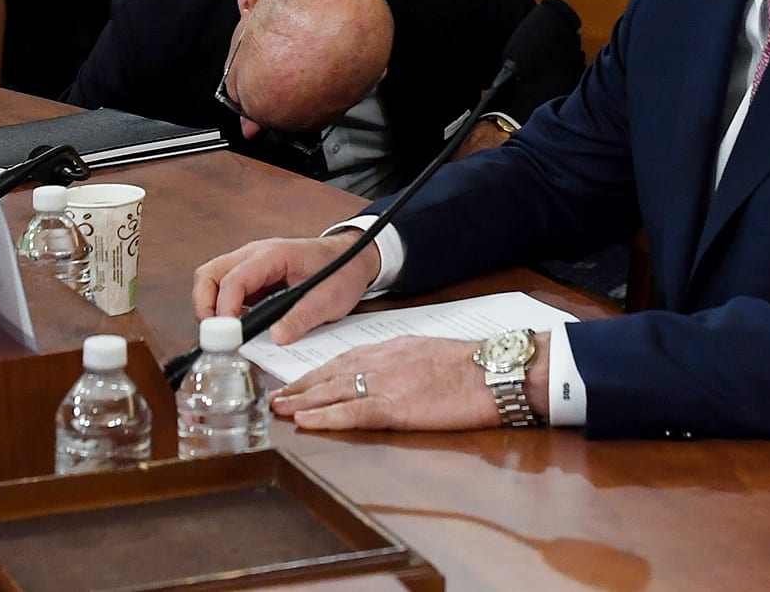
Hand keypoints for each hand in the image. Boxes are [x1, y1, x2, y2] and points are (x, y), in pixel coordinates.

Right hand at [192, 234, 380, 342]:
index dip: (225, 307)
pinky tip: (235, 328)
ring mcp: (249, 265)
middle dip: (204, 305)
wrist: (352, 258)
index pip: (235, 277)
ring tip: (223, 336)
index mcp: (273, 255)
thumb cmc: (341, 271)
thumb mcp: (329, 299)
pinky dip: (221, 309)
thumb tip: (275, 337)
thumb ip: (302, 317)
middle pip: (210, 274)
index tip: (228, 335)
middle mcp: (254, 255)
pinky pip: (224, 289)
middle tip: (215, 337)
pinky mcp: (251, 278)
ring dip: (210, 308)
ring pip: (211, 280)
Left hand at [273, 336, 508, 433]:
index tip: (298, 382)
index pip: (345, 360)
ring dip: (302, 402)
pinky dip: (325, 417)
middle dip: (300, 387)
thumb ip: (405, 362)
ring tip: (279, 410)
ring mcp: (387, 383)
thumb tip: (393, 374)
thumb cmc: (472, 366)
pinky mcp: (396, 406)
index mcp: (392, 349)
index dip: (317, 373)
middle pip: (331, 374)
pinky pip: (352, 412)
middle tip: (275, 398)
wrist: (494, 370)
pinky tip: (306, 421)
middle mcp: (382, 361)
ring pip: (334, 391)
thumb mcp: (431, 354)